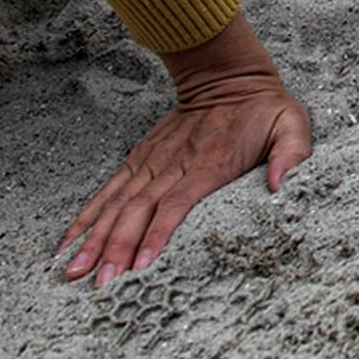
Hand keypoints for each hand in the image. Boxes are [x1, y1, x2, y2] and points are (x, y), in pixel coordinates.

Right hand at [60, 11, 310, 285]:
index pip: (176, 204)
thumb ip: (290, 154)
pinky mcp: (139, 160)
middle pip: (138, 211)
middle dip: (115, 249)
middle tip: (97, 284)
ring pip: (116, 205)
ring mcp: (151, 163)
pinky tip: (68, 242)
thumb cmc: (262, 107)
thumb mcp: (290, 124)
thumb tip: (280, 185)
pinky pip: (108, 191)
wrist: (227, 75)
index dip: (156, 234)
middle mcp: (173, 165)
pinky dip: (86, 216)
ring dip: (93, 238)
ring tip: (71, 270)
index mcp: (209, 164)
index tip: (139, 265)